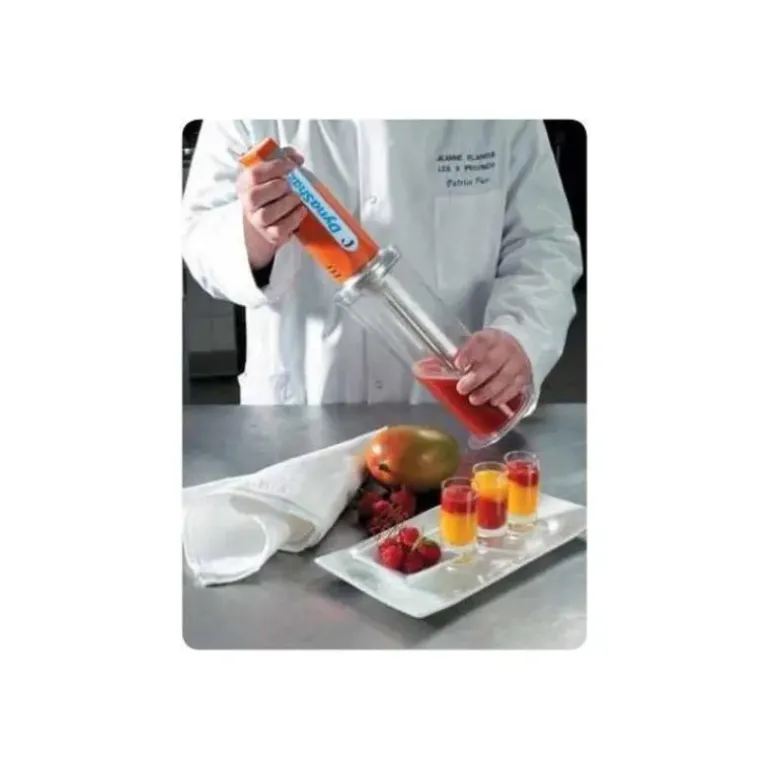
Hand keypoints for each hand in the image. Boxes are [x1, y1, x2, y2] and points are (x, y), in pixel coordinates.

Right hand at [236, 146, 307, 269]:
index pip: (254, 174)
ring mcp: (257, 220)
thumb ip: (284, 158)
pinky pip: (279, 229)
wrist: (269, 220)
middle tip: (292, 185)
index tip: (291, 166)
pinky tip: (302, 211)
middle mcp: (248, 203)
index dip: (274, 168)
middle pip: (255, 196)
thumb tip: (297, 158)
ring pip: (267, 214)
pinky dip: (293, 219)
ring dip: (286, 204)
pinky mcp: (270, 235)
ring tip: (298, 198)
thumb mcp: (274, 171)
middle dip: (277, 187)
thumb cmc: (273, 190)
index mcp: (245, 183)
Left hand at [455, 329, 531, 406]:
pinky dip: (503, 396)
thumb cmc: (490, 348)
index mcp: (490, 337)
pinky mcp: (524, 374)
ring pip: (504, 377)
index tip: (458, 364)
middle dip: (475, 378)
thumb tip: (438, 367)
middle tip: (462, 389)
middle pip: (491, 363)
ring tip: (474, 400)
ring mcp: (517, 361)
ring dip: (488, 391)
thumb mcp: (477, 344)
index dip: (468, 353)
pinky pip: (515, 387)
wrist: (518, 344)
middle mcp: (506, 347)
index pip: (480, 342)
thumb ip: (463, 354)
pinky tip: (492, 402)